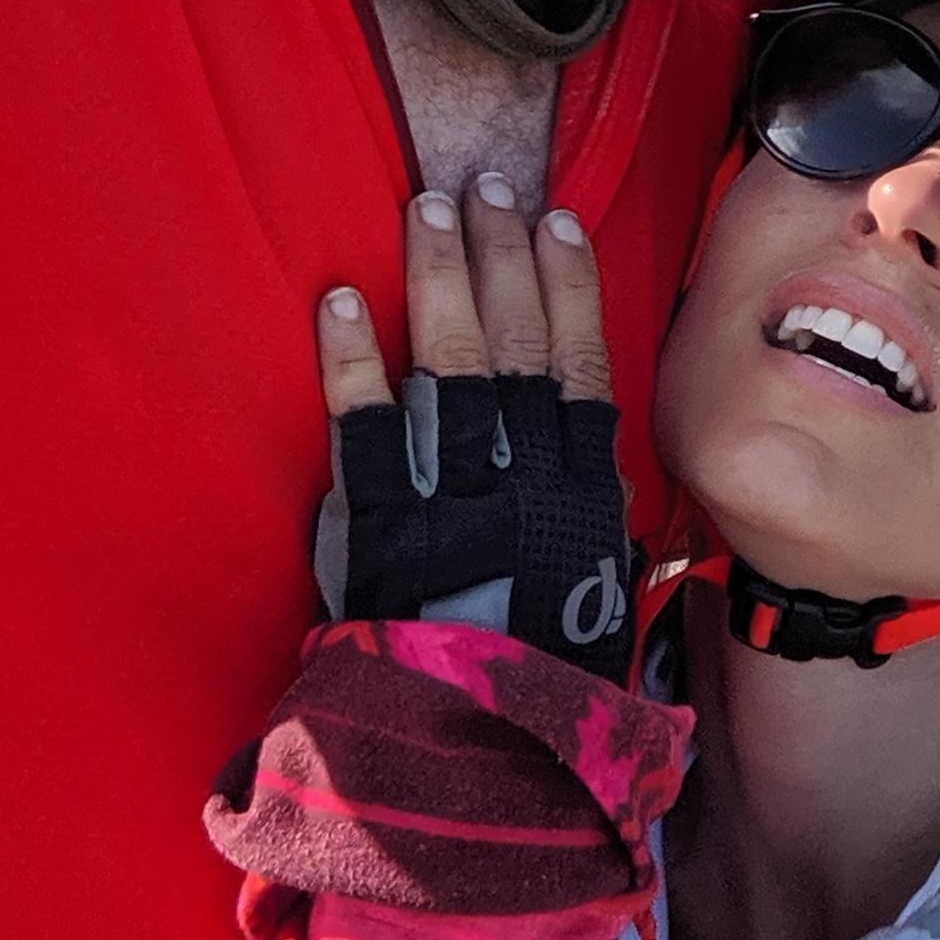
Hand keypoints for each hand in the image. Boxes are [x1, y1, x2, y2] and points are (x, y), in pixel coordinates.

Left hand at [311, 179, 632, 679]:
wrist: (487, 754)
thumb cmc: (546, 670)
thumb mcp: (593, 584)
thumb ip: (591, 510)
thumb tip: (597, 455)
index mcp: (582, 492)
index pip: (578, 362)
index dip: (566, 286)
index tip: (555, 221)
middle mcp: (526, 481)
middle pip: (515, 344)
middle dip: (500, 255)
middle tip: (484, 185)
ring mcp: (455, 499)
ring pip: (450, 366)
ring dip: (439, 279)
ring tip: (426, 208)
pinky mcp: (384, 529)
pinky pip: (365, 431)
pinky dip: (353, 363)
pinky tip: (343, 300)